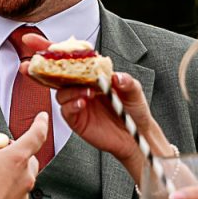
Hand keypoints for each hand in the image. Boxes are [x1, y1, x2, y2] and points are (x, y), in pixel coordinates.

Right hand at [0, 111, 48, 198]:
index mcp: (16, 158)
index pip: (36, 135)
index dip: (40, 123)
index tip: (43, 117)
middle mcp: (24, 175)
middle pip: (30, 157)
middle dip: (19, 152)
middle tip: (2, 152)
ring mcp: (22, 193)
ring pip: (23, 176)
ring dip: (11, 171)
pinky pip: (15, 193)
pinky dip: (6, 188)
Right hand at [52, 71, 172, 184]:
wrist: (136, 135)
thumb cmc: (135, 113)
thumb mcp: (135, 93)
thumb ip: (127, 82)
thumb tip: (116, 76)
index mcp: (97, 82)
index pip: (81, 69)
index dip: (78, 65)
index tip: (82, 63)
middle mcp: (86, 92)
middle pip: (66, 80)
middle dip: (70, 77)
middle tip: (83, 79)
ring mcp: (80, 106)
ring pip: (62, 95)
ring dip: (71, 92)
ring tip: (88, 93)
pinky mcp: (77, 121)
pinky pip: (66, 112)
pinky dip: (70, 106)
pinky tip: (81, 104)